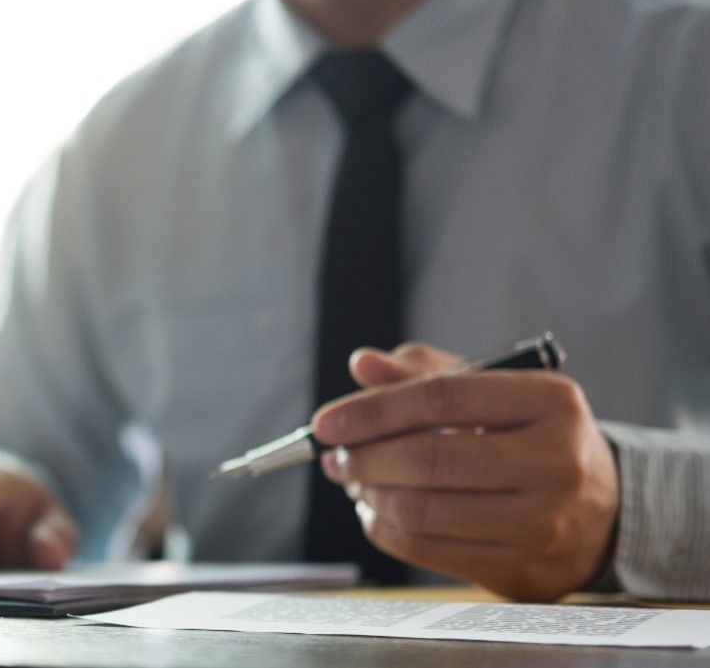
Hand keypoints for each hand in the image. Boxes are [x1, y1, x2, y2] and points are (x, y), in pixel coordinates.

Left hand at [314, 343, 619, 601]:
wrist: (606, 511)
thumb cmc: (534, 438)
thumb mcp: (497, 392)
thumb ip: (427, 374)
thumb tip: (362, 364)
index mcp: (552, 402)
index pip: (441, 397)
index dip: (372, 410)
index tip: (326, 422)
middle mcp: (556, 462)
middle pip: (427, 459)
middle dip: (363, 457)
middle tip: (336, 455)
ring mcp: (543, 522)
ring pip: (421, 510)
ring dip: (369, 494)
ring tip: (354, 479)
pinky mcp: (522, 570)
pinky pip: (426, 551)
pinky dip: (384, 529)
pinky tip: (376, 511)